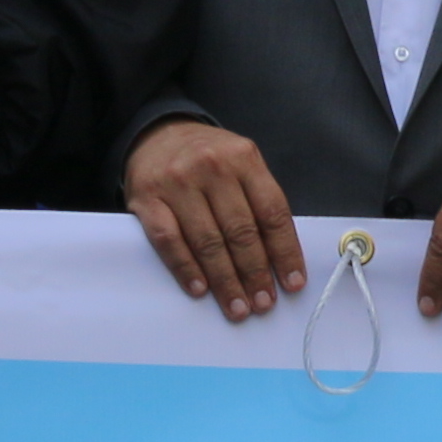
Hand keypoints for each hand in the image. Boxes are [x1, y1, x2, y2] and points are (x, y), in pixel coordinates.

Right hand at [124, 118, 306, 318]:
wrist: (157, 134)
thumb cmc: (208, 157)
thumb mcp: (241, 162)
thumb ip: (259, 199)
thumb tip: (280, 257)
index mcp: (244, 158)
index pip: (272, 212)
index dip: (285, 251)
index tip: (293, 283)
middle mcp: (212, 167)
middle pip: (241, 230)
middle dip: (255, 273)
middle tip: (264, 303)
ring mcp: (177, 183)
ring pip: (207, 240)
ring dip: (225, 280)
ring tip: (238, 307)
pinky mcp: (147, 199)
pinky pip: (169, 241)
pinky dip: (186, 269)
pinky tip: (201, 290)